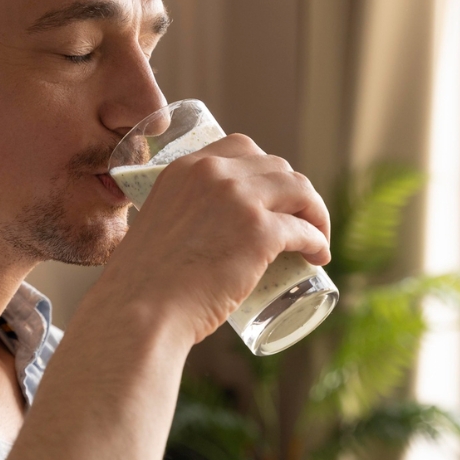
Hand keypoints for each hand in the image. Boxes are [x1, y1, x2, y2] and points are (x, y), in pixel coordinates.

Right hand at [99, 133, 330, 345]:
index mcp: (184, 168)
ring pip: (298, 190)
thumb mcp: (154, 226)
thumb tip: (192, 237)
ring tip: (315, 237)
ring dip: (314, 211)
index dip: (264, 170)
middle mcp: (213, 173)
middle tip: (296, 220)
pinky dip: (317, 241)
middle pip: (276, 166)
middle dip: (293, 191)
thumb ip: (173, 219)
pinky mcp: (260, 232)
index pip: (241, 147)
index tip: (270, 195)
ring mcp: (239, 200)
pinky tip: (318, 255)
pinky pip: (304, 230)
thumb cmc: (141, 285)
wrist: (141, 311)